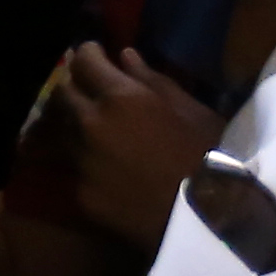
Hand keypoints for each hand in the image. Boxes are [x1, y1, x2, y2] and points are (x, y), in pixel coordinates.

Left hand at [47, 44, 221, 254]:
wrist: (212, 222)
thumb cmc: (213, 158)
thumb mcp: (193, 110)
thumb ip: (153, 81)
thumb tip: (124, 57)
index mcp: (120, 98)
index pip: (83, 62)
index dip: (87, 53)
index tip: (94, 53)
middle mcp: (90, 125)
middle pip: (62, 95)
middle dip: (73, 85)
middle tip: (87, 87)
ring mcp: (82, 162)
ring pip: (62, 132)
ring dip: (72, 122)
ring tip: (90, 124)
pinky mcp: (82, 195)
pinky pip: (74, 168)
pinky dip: (83, 159)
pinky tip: (101, 164)